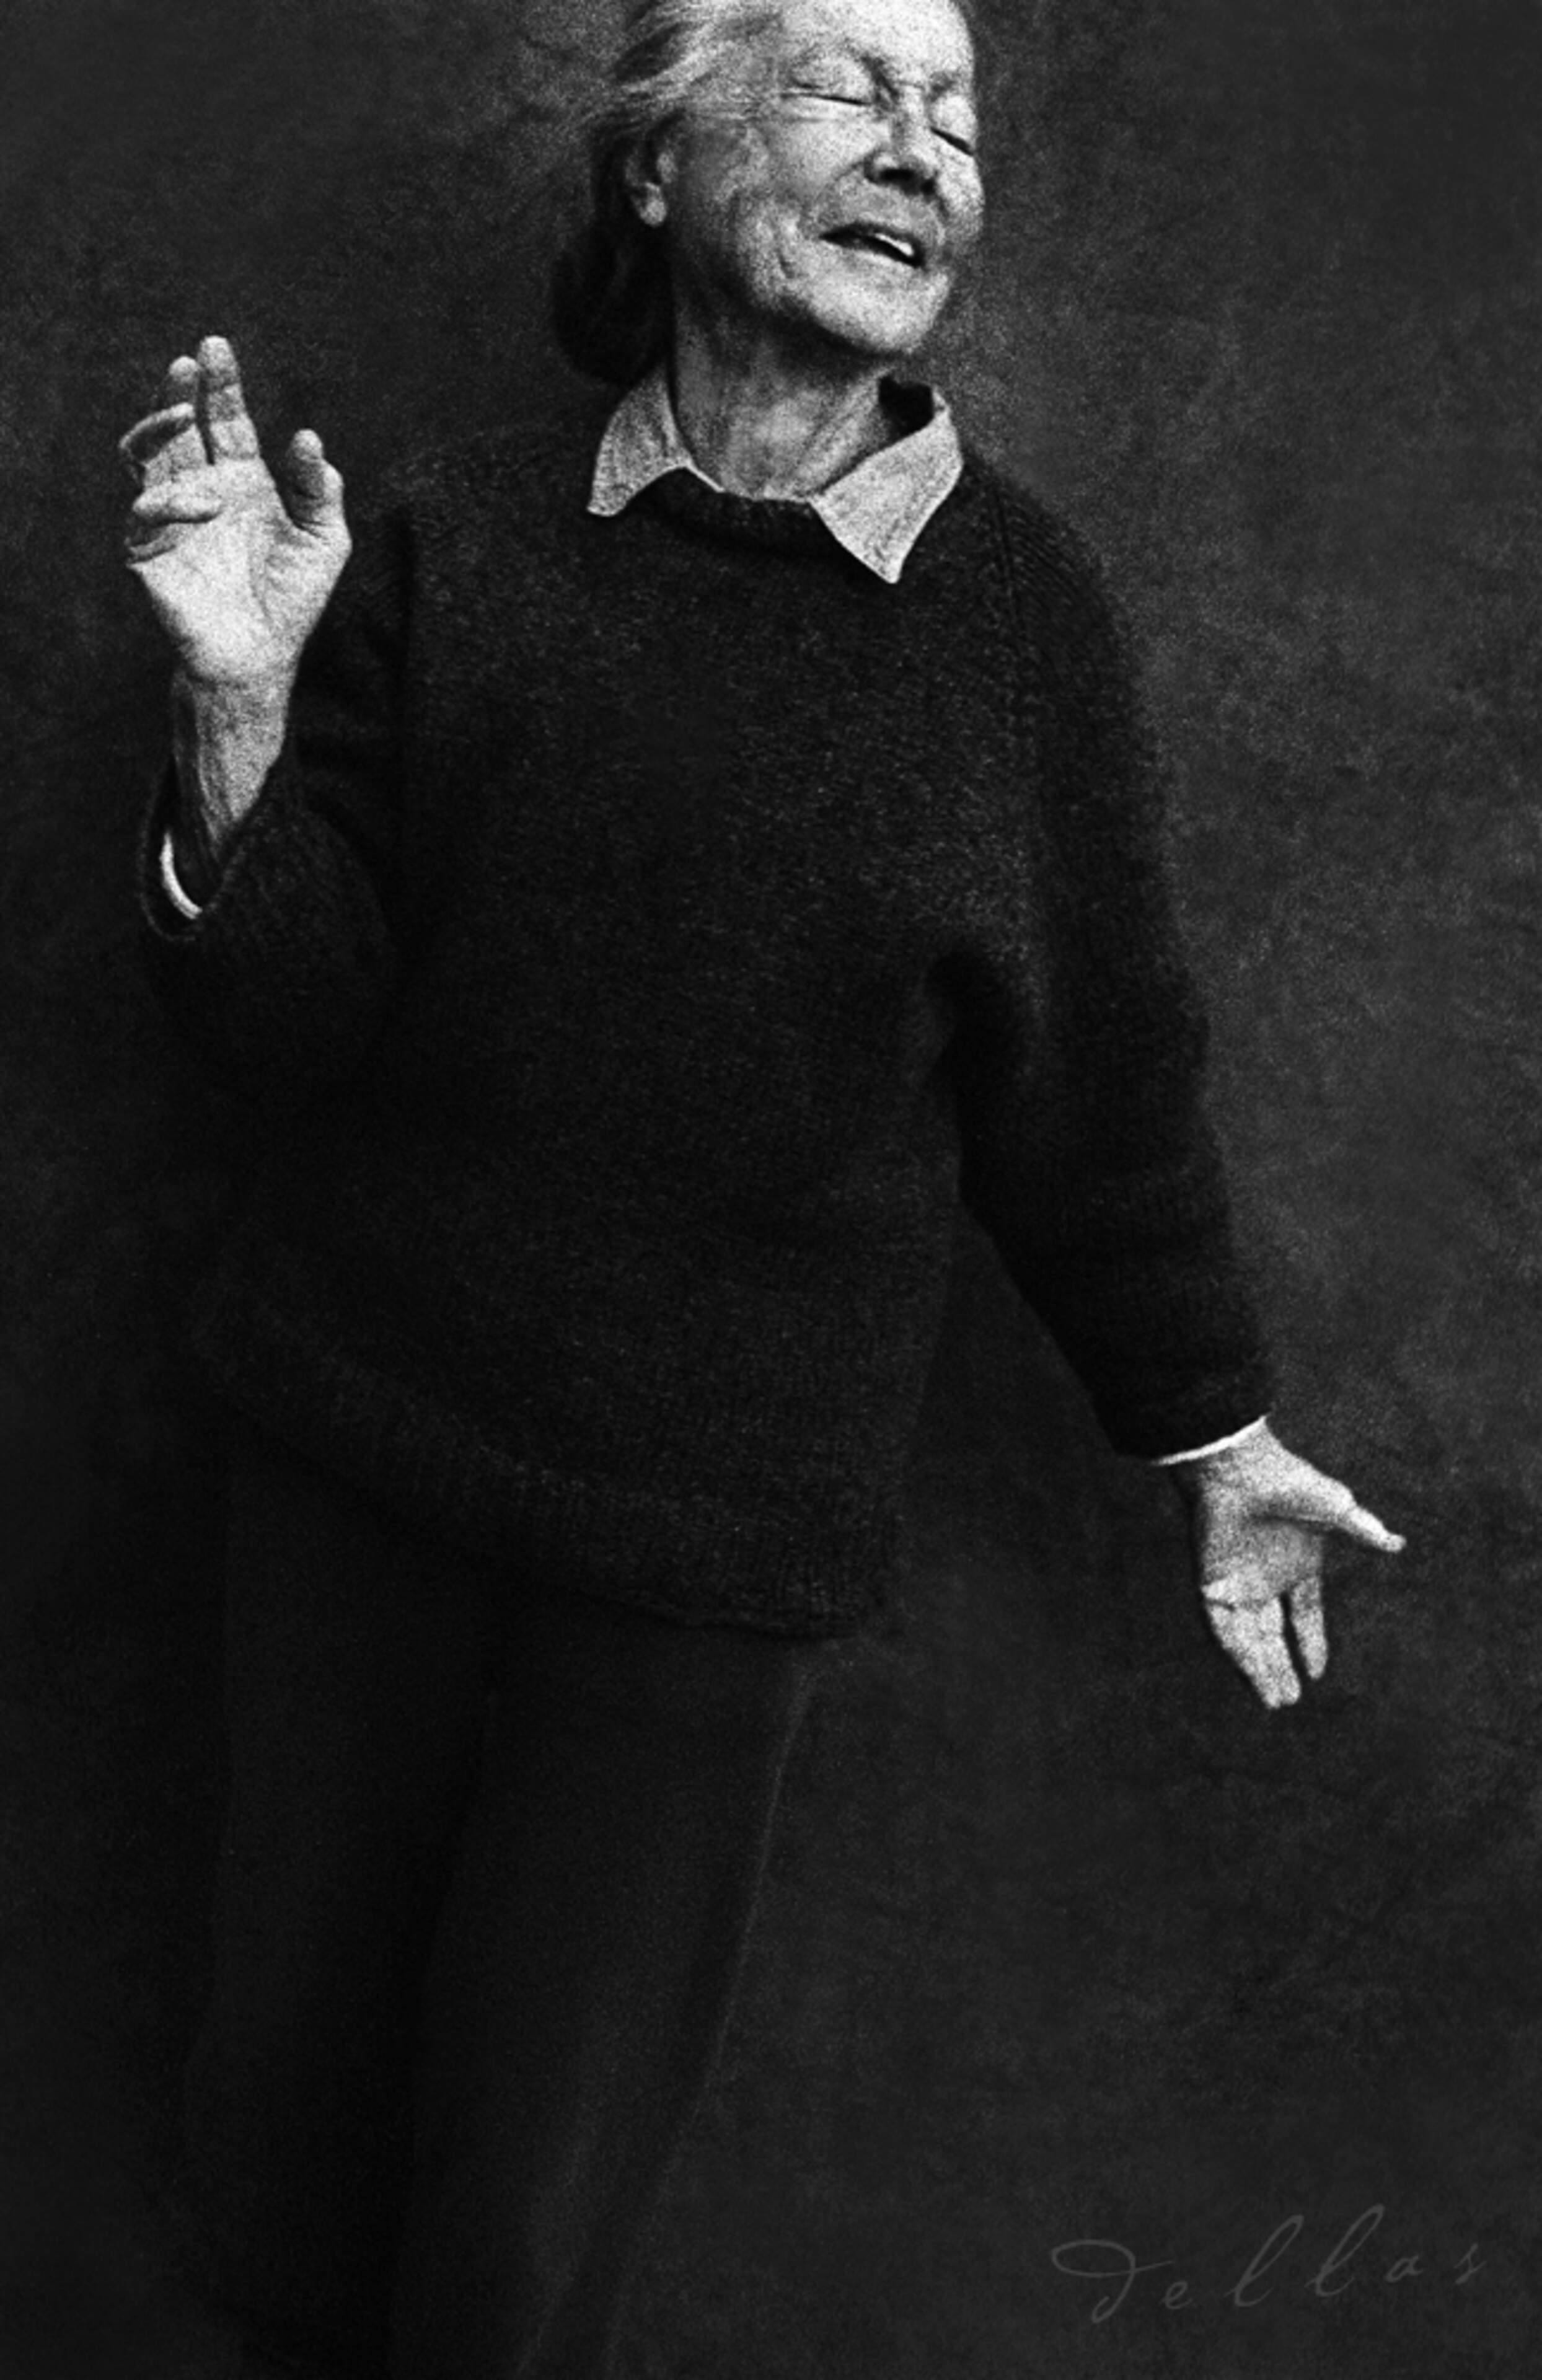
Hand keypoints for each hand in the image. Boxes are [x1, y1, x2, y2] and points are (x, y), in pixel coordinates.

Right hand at [121, 334, 349, 695]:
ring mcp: (172, 517)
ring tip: (183, 416)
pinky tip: (207, 506)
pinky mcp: (149, 550)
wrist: (261, 657)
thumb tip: (309, 438)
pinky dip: (170, 501)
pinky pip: (144, 512)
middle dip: (181, 389)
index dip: (220, 384)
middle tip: (188, 361)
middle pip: (180, 426)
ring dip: (158, 428)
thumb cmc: (293, 600)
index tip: (215, 346)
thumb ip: (320, 490)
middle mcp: (203, 488)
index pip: (226, 420)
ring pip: (144, 455)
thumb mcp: (325, 541)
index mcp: (243, 480)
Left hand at [1167, 1422, 1404, 1709]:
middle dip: (1281, 1666)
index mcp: (1295, 1563)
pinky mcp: (1214, 1585)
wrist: (1241, 1470)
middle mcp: (1265, 1579)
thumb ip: (1363, 1531)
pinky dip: (1240, 1655)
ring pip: (1251, 1639)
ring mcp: (1239, 1584)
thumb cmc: (1288, 1483)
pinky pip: (1226, 1631)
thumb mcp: (1337, 1509)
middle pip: (1273, 1634)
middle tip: (1289, 1700)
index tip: (1317, 1672)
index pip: (1304, 1613)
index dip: (1311, 1641)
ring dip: (1261, 1669)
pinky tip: (1254, 1678)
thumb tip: (1397, 1544)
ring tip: (1276, 1703)